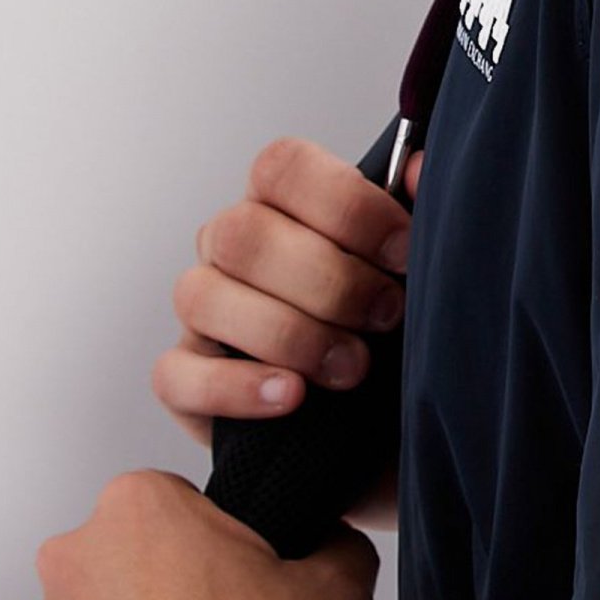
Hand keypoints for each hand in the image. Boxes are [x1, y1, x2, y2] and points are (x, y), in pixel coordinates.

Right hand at [153, 137, 423, 535]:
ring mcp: (202, 312)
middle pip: (242, 232)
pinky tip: (291, 397)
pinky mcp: (183, 379)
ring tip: (354, 369)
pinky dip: (236, 386)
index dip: (346, 204)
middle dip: (328, 279)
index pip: (282, 167)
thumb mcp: (414, 277)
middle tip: (387, 315)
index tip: (404, 253)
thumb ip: (418, 215)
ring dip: (290, 333)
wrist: (377, 431)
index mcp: (282, 204)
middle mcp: (230, 247)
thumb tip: (422, 168)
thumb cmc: (390, 333)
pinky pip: (178, 373)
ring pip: (204, 296)